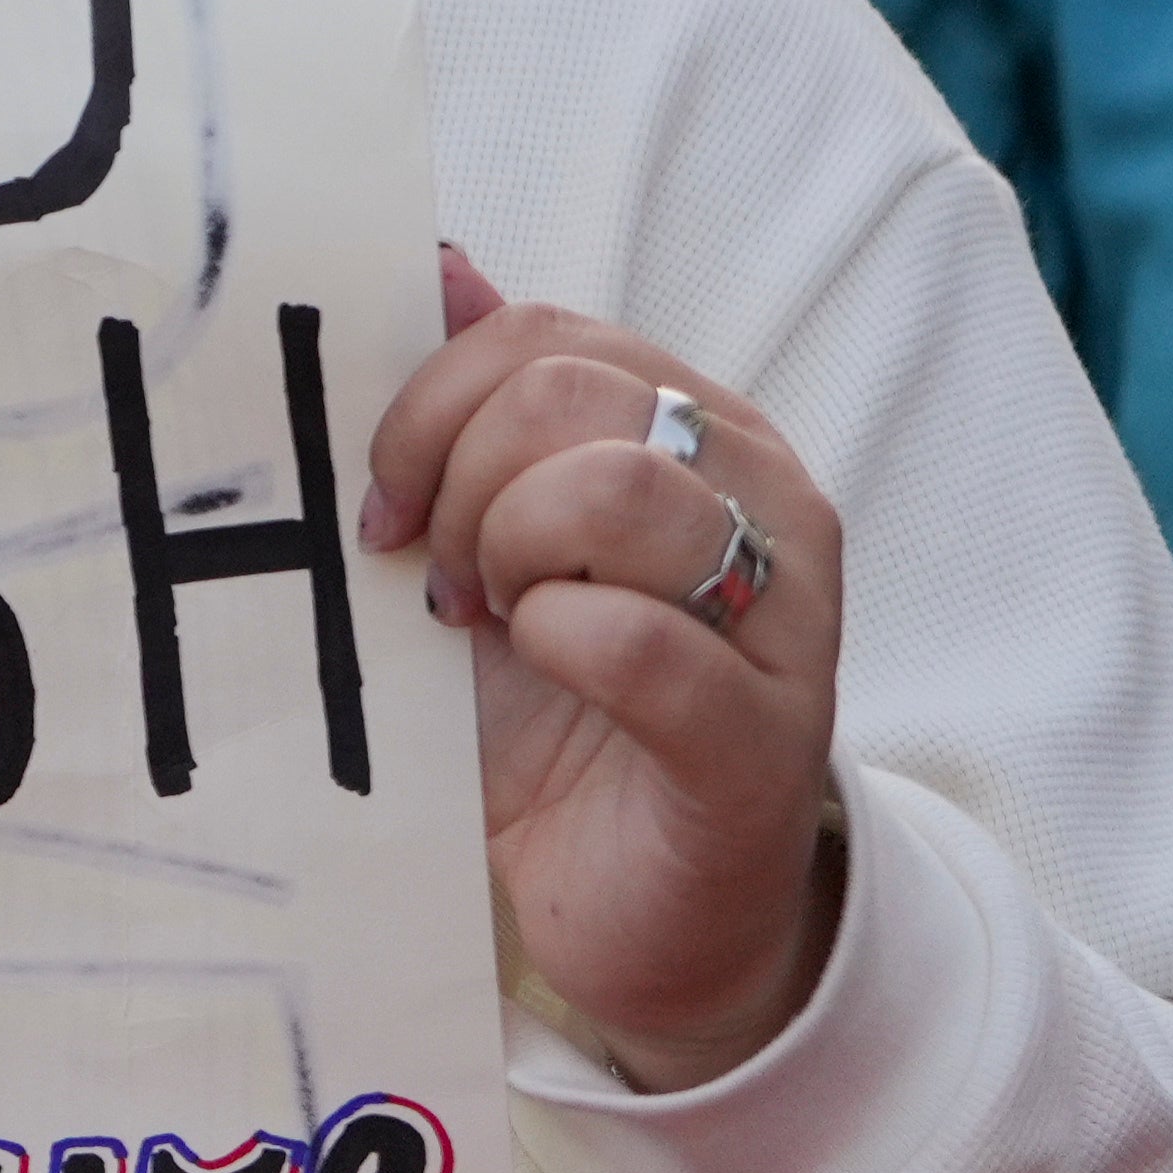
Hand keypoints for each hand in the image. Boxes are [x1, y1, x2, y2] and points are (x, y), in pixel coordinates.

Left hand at [365, 248, 845, 1091]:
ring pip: (613, 493)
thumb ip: (478, 411)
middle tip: (449, 586)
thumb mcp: (494, 547)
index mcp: (701, 429)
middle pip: (570, 396)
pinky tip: (543, 675)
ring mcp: (786, 613)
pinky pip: (641, 640)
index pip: (545, 334)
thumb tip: (440, 260)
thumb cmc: (562, 720)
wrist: (638, 912)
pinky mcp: (766, 736)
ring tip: (497, 628)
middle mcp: (767, 495)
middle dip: (462, 488)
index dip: (430, 411)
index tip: (387, 514)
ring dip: (509, 562)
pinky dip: (555, 648)